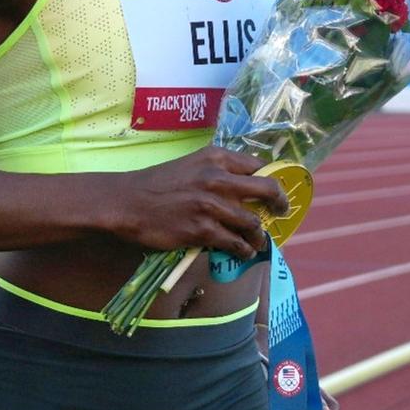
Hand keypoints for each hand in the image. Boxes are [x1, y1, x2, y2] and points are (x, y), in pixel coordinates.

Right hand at [106, 146, 289, 258]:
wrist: (127, 202)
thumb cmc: (157, 183)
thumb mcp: (191, 164)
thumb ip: (217, 170)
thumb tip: (244, 186)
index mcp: (216, 157)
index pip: (258, 165)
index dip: (271, 179)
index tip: (275, 191)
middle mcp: (218, 178)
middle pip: (267, 190)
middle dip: (280, 203)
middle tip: (281, 212)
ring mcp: (211, 205)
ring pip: (253, 223)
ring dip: (259, 235)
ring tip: (258, 241)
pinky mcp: (202, 230)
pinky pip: (235, 243)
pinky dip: (243, 250)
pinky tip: (242, 252)